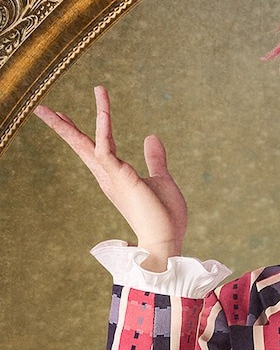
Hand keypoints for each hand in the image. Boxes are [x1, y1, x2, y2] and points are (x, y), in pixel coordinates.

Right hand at [35, 86, 187, 269]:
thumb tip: (151, 137)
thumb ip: (155, 159)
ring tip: (50, 109)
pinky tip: (102, 112)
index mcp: (116, 175)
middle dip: (61, 128)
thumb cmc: (165, 217)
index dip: (80, 131)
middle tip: (41, 109)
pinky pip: (106, 149)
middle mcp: (108, 176)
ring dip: (68, 126)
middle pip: (81, 146)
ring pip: (86, 144)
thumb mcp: (161, 180)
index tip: (63, 115)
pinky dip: (104, 130)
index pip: (94, 148)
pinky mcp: (121, 178)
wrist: (167, 240)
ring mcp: (112, 177)